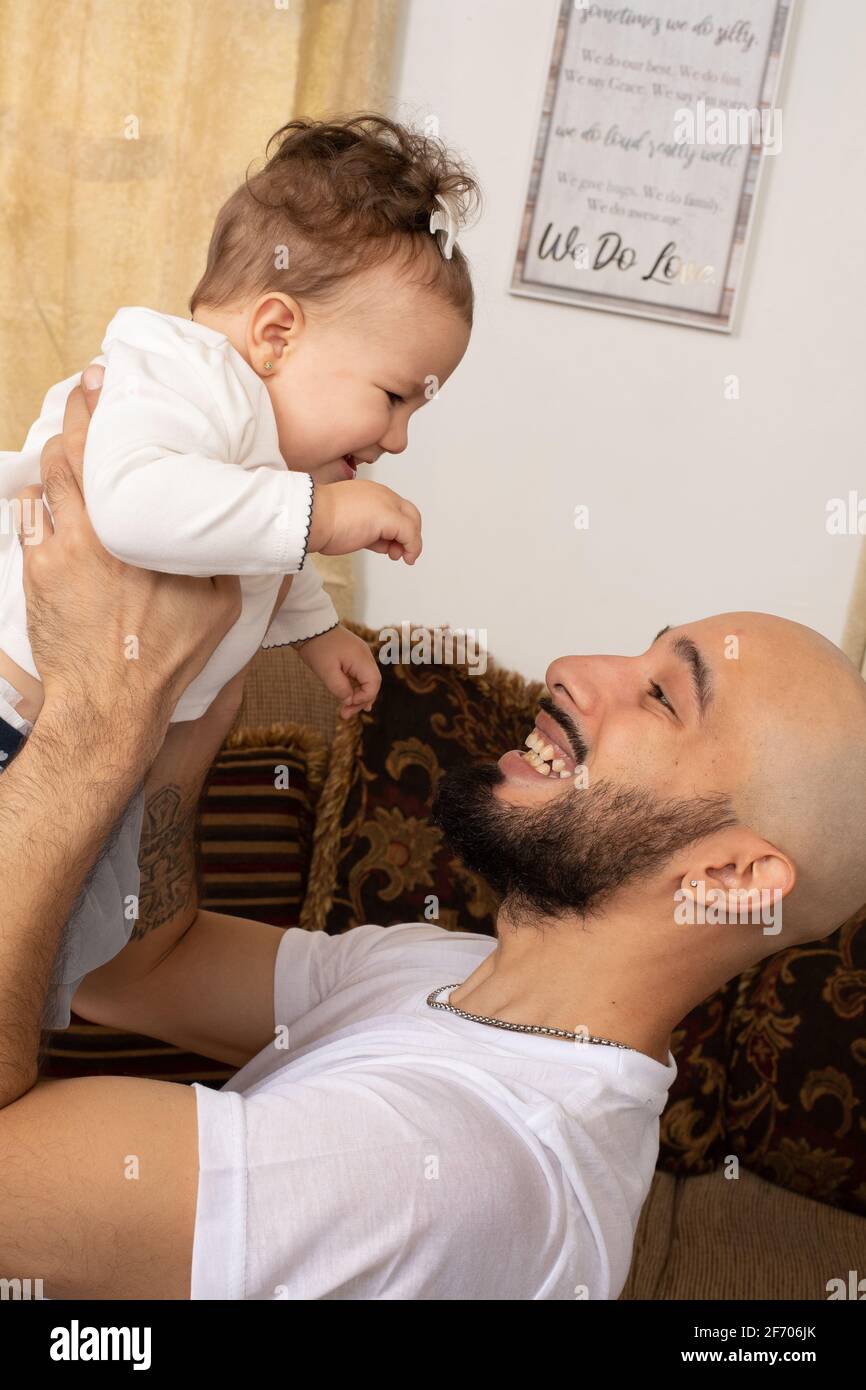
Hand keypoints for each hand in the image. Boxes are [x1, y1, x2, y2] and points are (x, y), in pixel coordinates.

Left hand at [14, 365, 241, 742]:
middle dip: (74, 418)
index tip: (103, 381)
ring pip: (44, 482)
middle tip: (85, 395)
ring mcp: (56, 552)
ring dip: (56, 457)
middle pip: (68, 454)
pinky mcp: (35, 574)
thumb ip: (223, 556)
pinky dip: (39, 499)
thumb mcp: (219, 605)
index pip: (110, 451)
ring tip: (71, 443)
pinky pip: (28, 519)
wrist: (109, 704)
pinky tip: (51, 495)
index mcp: (140, 530)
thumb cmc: (165, 658)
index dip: (101, 409)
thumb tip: (238, 527)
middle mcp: (92, 532)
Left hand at [297, 625, 381, 719]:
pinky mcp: (353, 655)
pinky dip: (355, 687)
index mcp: (362, 659)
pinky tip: (349, 697)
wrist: (310, 626)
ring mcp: (360, 655)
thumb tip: (349, 701)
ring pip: (366, 680)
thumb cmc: (317, 647)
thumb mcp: (326, 671)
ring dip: (357, 695)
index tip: (347, 704)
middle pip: (372, 684)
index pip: (373, 684)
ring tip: (346, 711)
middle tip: (344, 715)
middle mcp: (365, 656)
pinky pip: (359, 674)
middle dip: (360, 701)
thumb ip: (340, 688)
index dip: (363, 698)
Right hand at [307, 479, 421, 565]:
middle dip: (409, 534)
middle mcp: (381, 494)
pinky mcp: (389, 517)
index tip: (390, 545)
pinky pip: (410, 533)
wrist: (311, 517)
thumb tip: (382, 544)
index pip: (393, 508)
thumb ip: (368, 530)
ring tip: (400, 556)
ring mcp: (386, 504)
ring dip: (411, 542)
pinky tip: (407, 558)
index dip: (397, 528)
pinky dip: (413, 547)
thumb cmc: (320, 521)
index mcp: (369, 492)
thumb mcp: (349, 524)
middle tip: (401, 552)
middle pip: (408, 513)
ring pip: (412, 521)